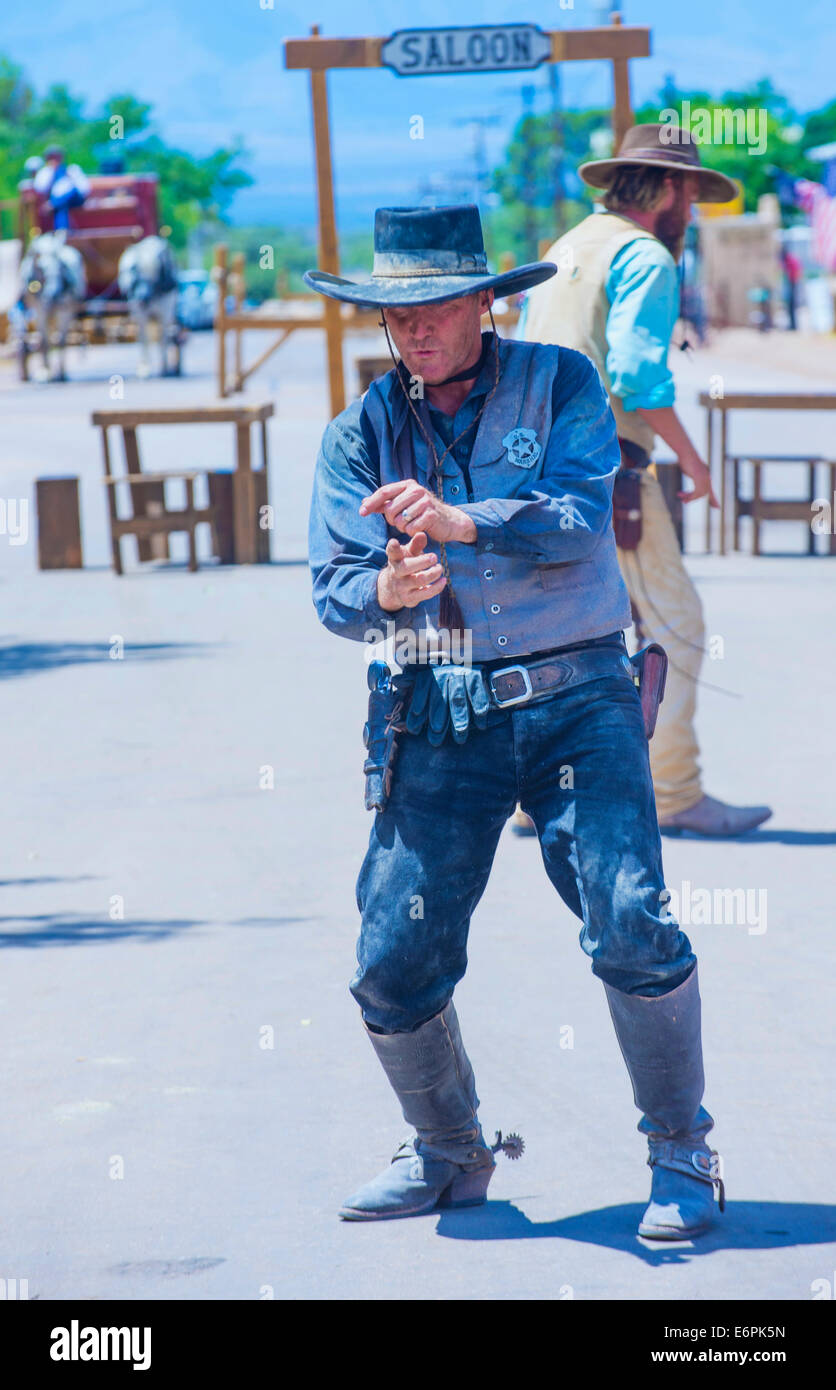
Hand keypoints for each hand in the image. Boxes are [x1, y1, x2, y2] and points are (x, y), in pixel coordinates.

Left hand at [360, 480, 476, 542]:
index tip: (361, 513)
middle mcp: (416, 490)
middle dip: (392, 520)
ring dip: (402, 527)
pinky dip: (412, 532)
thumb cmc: (422, 512)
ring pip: (400, 520)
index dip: (371, 503)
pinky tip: (419, 529)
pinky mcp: (431, 515)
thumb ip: (385, 503)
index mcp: (408, 485)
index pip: (384, 492)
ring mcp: (425, 502)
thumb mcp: (403, 504)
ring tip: (412, 524)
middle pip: (390, 509)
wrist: (448, 521)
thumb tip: (363, 502)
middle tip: (402, 521)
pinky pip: (411, 528)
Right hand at [377, 532, 446, 611]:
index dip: (393, 547)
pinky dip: (437, 587)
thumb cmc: (406, 565)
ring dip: (433, 573)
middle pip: (406, 567)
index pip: (392, 552)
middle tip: (434, 557)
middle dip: (422, 561)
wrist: (394, 589)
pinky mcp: (409, 599)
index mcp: (395, 559)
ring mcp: (402, 587)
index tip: (394, 541)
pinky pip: (425, 594)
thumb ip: (415, 544)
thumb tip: (422, 534)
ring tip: (440, 568)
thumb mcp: (408, 554)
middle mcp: (396, 573)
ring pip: (419, 580)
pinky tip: (443, 580)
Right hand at [677, 455, 719, 507]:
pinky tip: (683, 495)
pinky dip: (690, 495)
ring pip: (700, 494)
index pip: (711, 491)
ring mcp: (704, 477)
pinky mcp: (699, 477)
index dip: (714, 500)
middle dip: (692, 499)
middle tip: (683, 501)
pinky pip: (696, 491)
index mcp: (706, 477)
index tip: (718, 508)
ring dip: (689, 497)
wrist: (685, 451)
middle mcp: (707, 478)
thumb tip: (692, 481)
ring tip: (681, 497)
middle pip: (703, 494)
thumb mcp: (691, 471)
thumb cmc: (686, 459)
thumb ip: (694, 478)